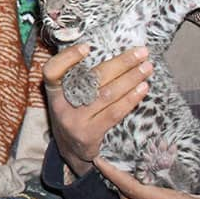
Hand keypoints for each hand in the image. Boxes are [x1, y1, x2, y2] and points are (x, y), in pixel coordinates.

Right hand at [42, 45, 151, 176]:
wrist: (72, 152)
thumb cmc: (75, 115)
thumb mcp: (66, 97)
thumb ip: (77, 78)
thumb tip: (111, 53)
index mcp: (54, 91)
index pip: (52, 71)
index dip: (67, 57)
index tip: (87, 46)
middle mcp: (61, 106)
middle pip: (91, 79)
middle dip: (120, 63)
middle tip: (140, 52)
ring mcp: (75, 121)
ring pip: (107, 94)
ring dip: (131, 78)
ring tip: (147, 67)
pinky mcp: (89, 134)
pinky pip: (114, 112)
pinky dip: (130, 98)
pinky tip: (143, 88)